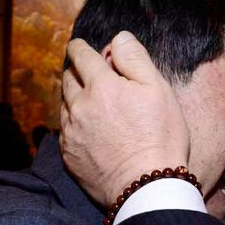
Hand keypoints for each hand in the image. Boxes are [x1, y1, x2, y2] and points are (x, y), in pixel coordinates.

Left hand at [60, 31, 189, 207]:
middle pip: (67, 77)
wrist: (147, 187)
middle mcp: (79, 106)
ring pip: (64, 104)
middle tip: (90, 75)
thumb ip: (135, 58)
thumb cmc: (160, 137)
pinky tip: (89, 129)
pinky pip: (64, 130)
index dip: (81, 48)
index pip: (81, 55)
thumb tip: (118, 38)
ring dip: (74, 97)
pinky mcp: (69, 155)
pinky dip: (73, 123)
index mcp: (101, 85)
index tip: (81, 47)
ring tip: (91, 102)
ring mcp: (71, 132)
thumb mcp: (158, 90)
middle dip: (77, 71)